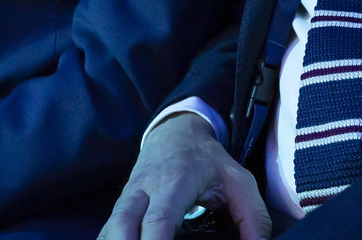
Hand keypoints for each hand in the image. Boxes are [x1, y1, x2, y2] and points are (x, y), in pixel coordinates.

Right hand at [99, 113, 269, 239]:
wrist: (175, 132)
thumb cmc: (208, 161)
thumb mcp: (239, 181)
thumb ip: (253, 217)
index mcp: (174, 182)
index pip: (158, 218)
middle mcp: (144, 189)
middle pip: (122, 224)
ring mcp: (127, 197)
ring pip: (110, 227)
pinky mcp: (120, 206)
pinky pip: (108, 229)